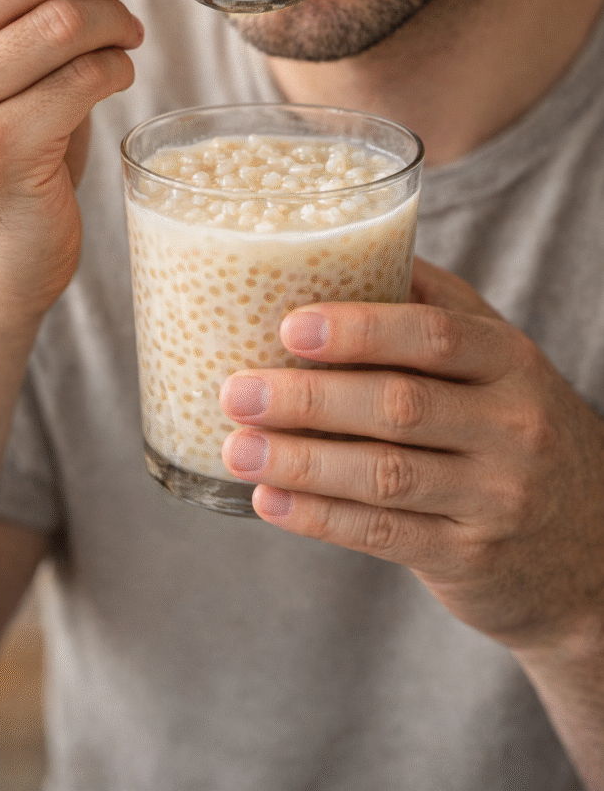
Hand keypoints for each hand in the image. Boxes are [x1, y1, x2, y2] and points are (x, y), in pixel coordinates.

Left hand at [220, 257, 603, 651]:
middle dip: (308, 399)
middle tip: (236, 392)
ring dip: (300, 462)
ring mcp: (497, 497)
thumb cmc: (517, 427)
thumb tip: (349, 248)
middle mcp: (513, 426)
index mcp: (510, 362)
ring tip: (236, 449)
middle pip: (399, 405)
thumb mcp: (497, 360)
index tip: (286, 327)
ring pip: (385, 475)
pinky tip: (270, 503)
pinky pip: (385, 535)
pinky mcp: (471, 557)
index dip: (358, 330)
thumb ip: (436, 308)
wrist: (591, 541)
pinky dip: (320, 519)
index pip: (434, 336)